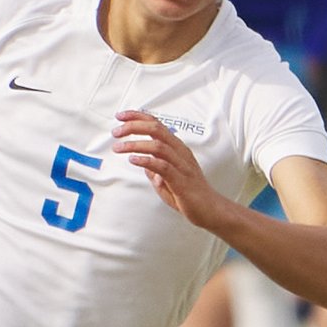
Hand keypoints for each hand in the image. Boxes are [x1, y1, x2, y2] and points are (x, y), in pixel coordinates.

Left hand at [117, 111, 225, 229]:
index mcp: (177, 148)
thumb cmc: (190, 195)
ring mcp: (182, 165)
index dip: (138, 117)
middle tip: (116, 131)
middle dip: (133, 126)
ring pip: (158, 146)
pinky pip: (162, 166)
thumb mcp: (168, 179)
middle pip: (156, 129)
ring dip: (135, 144)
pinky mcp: (181, 180)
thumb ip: (155, 169)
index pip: (157, 125)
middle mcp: (180, 152)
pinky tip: (133, 159)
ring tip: (119, 147)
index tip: (121, 116)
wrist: (210, 210)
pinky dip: (146, 160)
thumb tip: (142, 163)